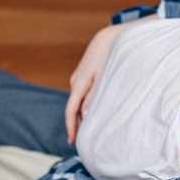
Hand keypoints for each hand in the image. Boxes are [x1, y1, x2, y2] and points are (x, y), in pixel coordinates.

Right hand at [65, 24, 125, 143]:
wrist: (108, 38)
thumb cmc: (109, 57)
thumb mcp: (104, 78)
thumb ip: (94, 96)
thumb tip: (84, 115)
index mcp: (79, 84)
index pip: (70, 110)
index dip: (71, 127)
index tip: (72, 141)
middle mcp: (75, 82)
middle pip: (73, 108)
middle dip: (77, 124)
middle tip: (83, 141)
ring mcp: (79, 78)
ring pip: (78, 101)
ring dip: (82, 114)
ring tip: (89, 130)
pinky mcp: (84, 76)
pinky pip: (82, 94)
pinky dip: (85, 105)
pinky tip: (92, 112)